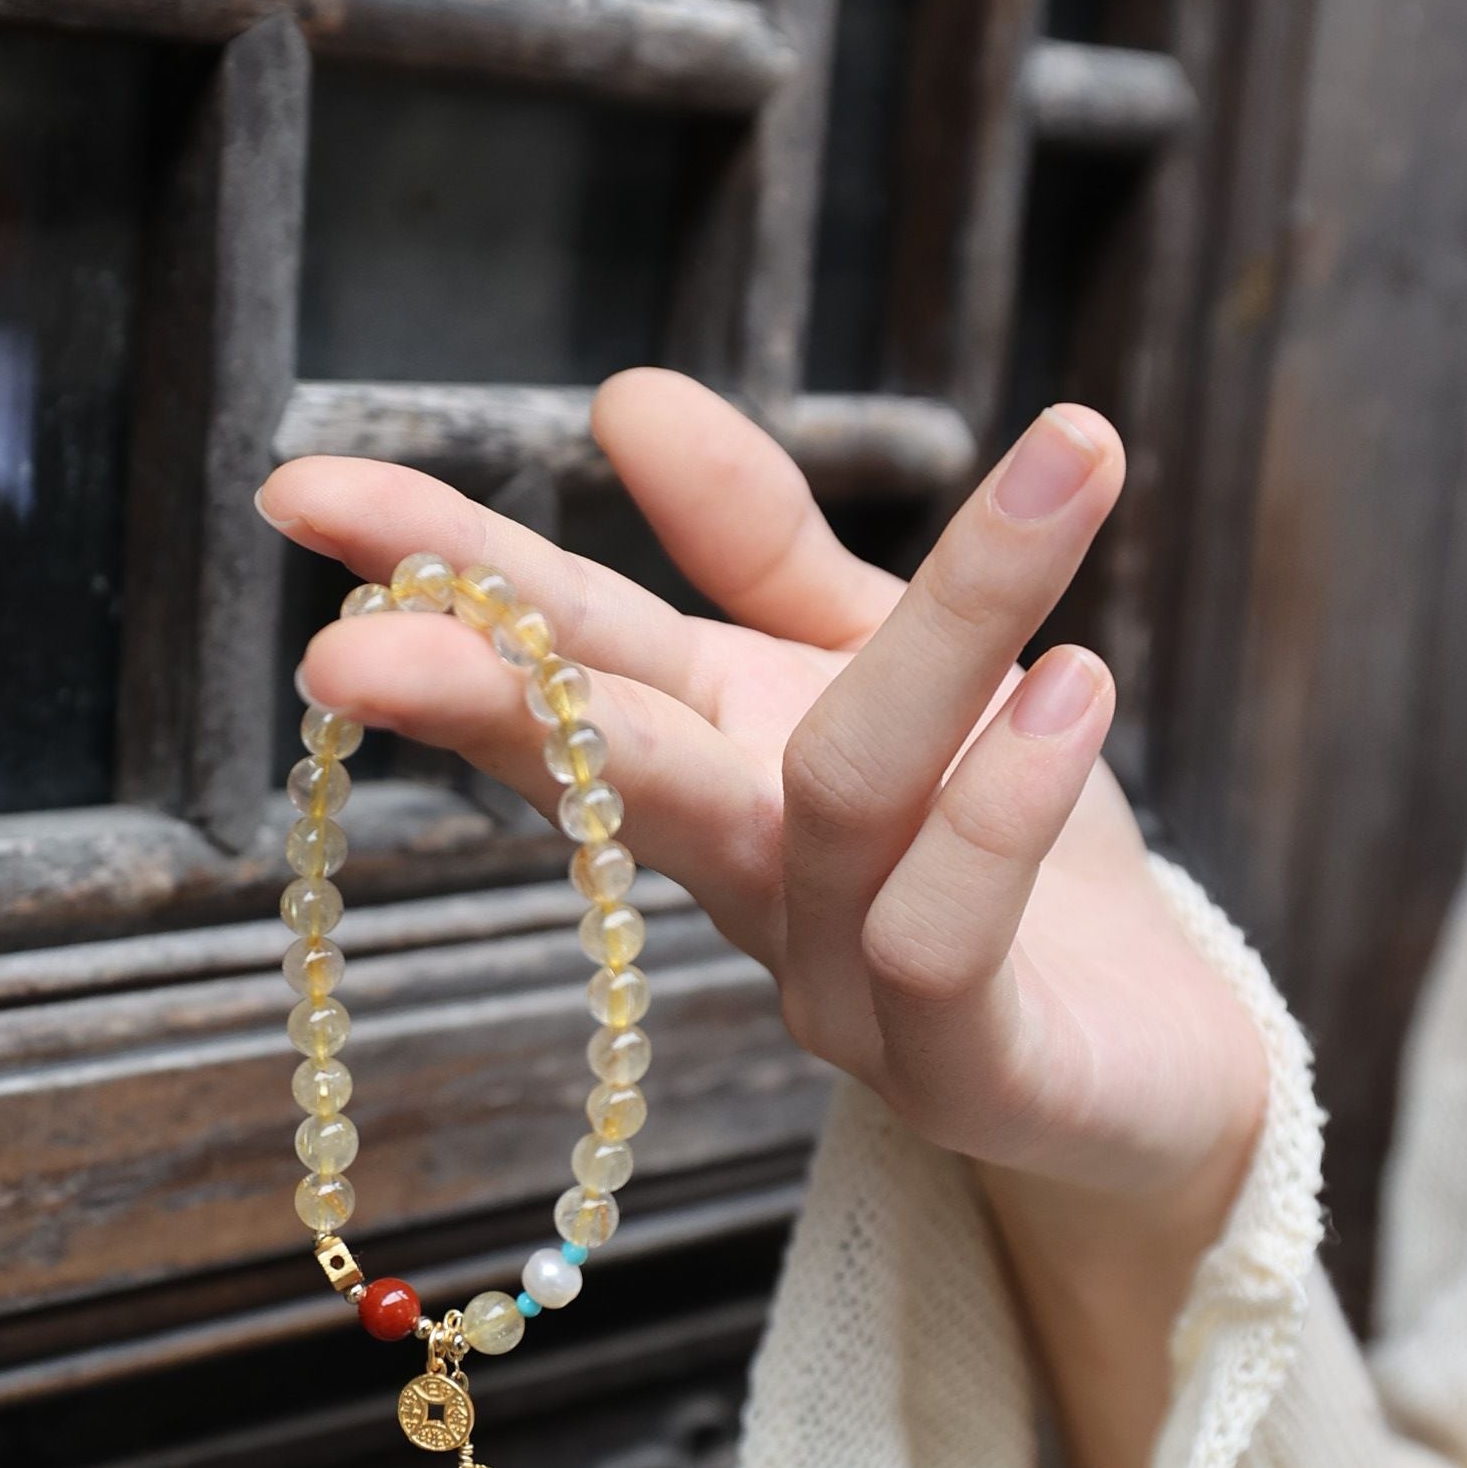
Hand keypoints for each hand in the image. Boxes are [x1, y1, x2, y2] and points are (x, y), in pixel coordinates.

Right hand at [261, 369, 1271, 1467]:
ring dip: (941, 632)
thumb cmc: (1012, 857)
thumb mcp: (882, 666)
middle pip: (606, 766)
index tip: (300, 499)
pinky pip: (947, 939)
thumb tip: (619, 393)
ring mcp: (846, 992)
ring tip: (1066, 461)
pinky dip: (1006, 810)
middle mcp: (752, 885)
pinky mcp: (967, 1074)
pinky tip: (1078, 684)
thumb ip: (758, 544)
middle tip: (347, 640)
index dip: (434, 579)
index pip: (558, 656)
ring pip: (840, 804)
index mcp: (718, 769)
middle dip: (481, 694)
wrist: (1166, 1073)